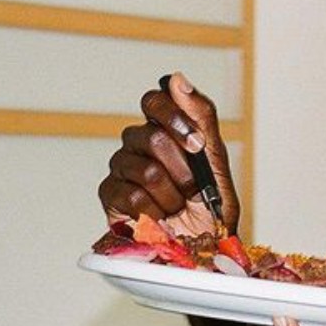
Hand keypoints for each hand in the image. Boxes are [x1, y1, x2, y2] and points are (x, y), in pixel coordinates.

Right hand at [97, 72, 239, 235]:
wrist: (204, 246)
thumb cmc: (210, 203)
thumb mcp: (215, 158)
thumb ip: (200, 116)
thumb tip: (176, 79)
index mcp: (164, 128)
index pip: (154, 100)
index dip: (174, 118)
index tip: (196, 144)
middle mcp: (138, 143)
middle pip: (150, 137)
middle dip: (183, 168)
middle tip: (194, 187)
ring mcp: (121, 167)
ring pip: (145, 170)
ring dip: (173, 194)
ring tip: (178, 205)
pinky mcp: (110, 194)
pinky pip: (133, 196)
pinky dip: (156, 212)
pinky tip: (160, 217)